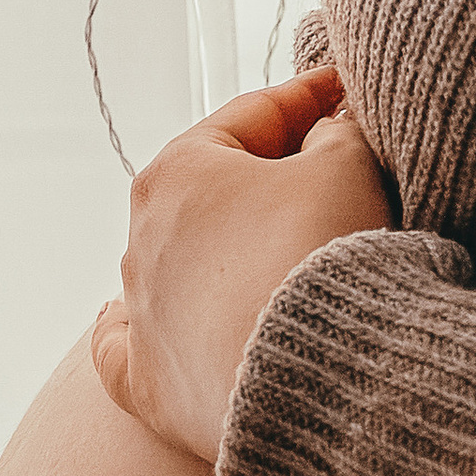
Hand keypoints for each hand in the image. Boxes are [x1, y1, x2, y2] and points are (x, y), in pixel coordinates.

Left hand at [92, 64, 395, 462]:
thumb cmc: (321, 255)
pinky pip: (127, 349)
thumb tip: (332, 128)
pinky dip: (138, 332)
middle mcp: (142, 239)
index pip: (254, 117)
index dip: (310, 97)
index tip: (345, 90)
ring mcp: (140, 316)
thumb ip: (340, 132)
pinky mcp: (149, 385)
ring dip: (219, 252)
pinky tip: (128, 321)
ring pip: (173, 265)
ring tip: (274, 251)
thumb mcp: (347, 166)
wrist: (316, 373)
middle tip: (328, 168)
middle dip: (266, 178)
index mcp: (177, 172)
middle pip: (213, 192)